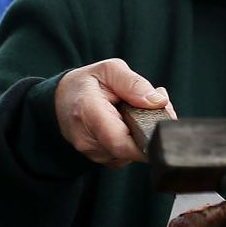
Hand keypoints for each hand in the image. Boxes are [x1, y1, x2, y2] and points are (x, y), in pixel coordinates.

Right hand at [54, 59, 176, 167]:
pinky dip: (135, 140)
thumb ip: (134, 84)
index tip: (164, 128)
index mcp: (88, 113)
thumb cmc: (86, 83)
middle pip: (130, 147)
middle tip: (158, 105)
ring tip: (140, 110)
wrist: (61, 99)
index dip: (146, 142)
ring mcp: (91, 151)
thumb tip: (158, 101)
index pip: (119, 141)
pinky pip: (125, 154)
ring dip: (144, 134)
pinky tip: (133, 122)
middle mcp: (87, 139)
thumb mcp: (110, 69)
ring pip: (130, 152)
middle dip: (151, 129)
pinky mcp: (99, 156)